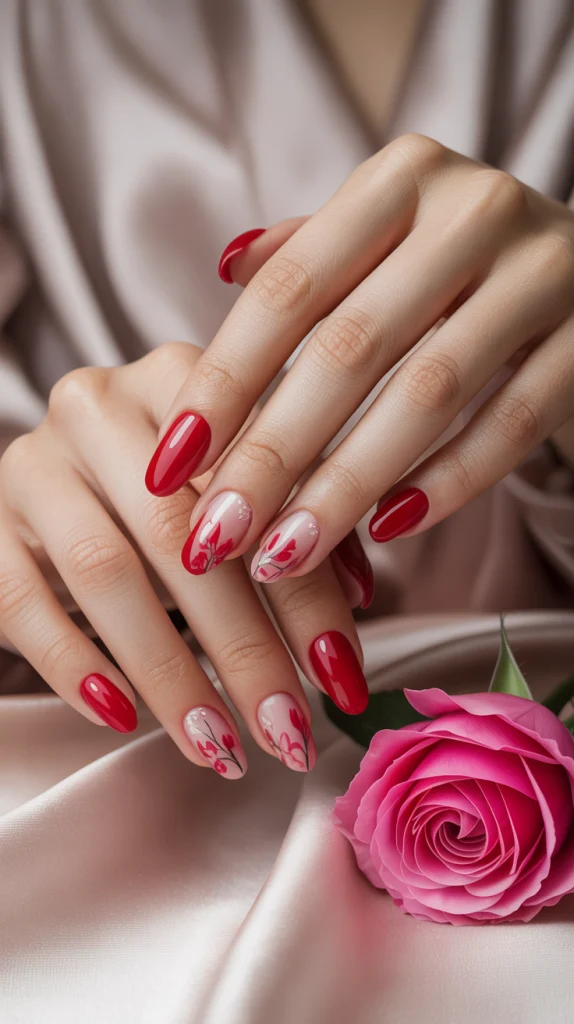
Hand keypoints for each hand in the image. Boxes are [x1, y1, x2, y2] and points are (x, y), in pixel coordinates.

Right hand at [0, 345, 369, 779]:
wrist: (49, 486)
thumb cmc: (161, 495)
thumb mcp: (230, 490)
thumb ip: (298, 523)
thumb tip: (359, 601)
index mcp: (181, 379)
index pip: (256, 487)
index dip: (305, 586)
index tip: (341, 674)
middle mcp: (99, 405)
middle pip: (180, 533)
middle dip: (244, 645)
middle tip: (288, 729)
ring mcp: (34, 463)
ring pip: (103, 572)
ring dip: (169, 671)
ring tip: (219, 744)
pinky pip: (22, 602)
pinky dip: (74, 666)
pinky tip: (123, 718)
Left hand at [149, 134, 573, 579]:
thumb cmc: (463, 265)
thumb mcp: (389, 235)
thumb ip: (312, 252)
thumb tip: (225, 268)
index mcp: (401, 181)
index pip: (288, 292)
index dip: (223, 383)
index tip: (168, 464)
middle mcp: (472, 211)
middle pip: (346, 348)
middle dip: (270, 454)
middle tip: (216, 536)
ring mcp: (541, 272)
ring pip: (425, 393)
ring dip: (344, 485)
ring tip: (283, 557)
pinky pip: (511, 423)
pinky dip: (446, 483)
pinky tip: (387, 532)